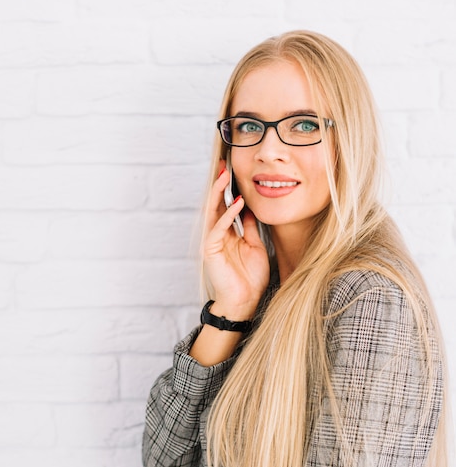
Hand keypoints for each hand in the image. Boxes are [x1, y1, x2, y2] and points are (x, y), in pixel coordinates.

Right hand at [202, 160, 269, 321]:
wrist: (245, 301)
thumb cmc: (250, 277)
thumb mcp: (255, 245)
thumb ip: (250, 227)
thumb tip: (250, 208)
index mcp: (227, 232)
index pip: (225, 205)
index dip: (228, 188)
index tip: (232, 171)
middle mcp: (217, 233)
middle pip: (215, 203)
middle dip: (219, 184)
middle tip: (224, 165)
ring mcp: (212, 240)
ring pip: (213, 211)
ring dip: (219, 193)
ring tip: (225, 176)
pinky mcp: (211, 249)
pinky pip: (218, 228)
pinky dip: (228, 214)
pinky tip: (237, 203)